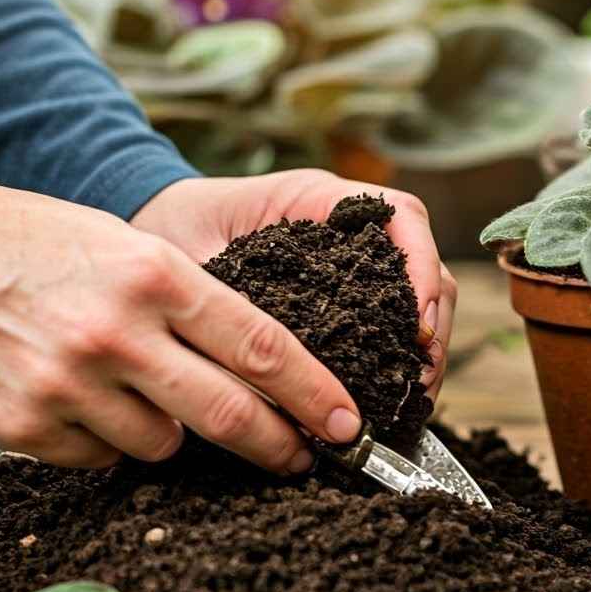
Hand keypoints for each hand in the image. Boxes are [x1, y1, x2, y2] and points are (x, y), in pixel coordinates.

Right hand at [0, 184, 363, 470]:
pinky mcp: (24, 423)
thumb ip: (193, 308)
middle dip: (280, 445)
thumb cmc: (48, 246)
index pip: (260, 346)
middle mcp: (116, 332)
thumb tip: (255, 375)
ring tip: (144, 391)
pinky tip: (87, 400)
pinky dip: (109, 441)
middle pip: (229, 413)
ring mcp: (67, 382)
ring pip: (164, 445)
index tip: (347, 423)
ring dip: (175, 432)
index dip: (314, 393)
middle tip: (304, 458)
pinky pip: (101, 458)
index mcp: (156, 276)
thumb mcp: (134, 251)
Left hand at [131, 170, 456, 397]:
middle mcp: (350, 226)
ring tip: (413, 393)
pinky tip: (393, 390)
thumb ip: (237, 290)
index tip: (416, 324)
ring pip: (418, 296)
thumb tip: (268, 362)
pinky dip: (401, 354)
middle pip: (425, 264)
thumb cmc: (177, 230)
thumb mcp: (202, 254)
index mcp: (321, 198)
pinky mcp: (347, 293)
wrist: (158, 228)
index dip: (421, 269)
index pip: (401, 217)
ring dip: (425, 345)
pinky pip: (392, 318)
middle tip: (420, 377)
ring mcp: (354, 260)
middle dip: (432, 322)